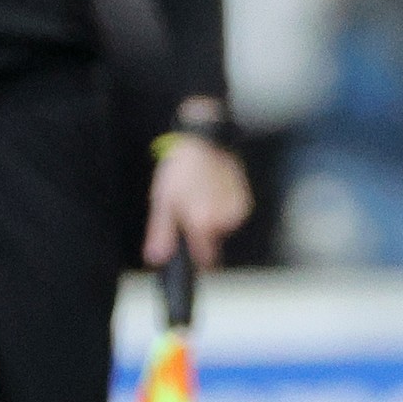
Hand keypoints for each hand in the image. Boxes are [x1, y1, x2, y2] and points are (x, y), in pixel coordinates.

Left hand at [144, 134, 252, 268]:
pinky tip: (213, 193)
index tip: (189, 251)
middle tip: (187, 211)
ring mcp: (237, 210)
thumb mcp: (163, 203)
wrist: (202, 143)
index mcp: (203, 223)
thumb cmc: (180, 171)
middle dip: (200, 233)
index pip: (204, 258)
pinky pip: (232, 217)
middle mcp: (224, 219)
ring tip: (200, 197)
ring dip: (213, 220)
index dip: (195, 258)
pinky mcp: (245, 201)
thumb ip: (162, 234)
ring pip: (223, 229)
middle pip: (213, 243)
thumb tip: (157, 259)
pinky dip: (223, 209)